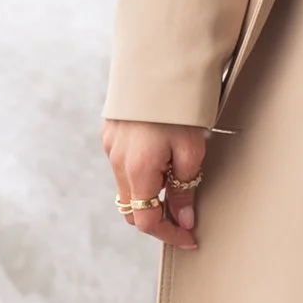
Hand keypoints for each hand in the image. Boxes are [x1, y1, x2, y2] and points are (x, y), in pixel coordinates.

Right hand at [102, 119, 209, 250]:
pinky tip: (160, 161)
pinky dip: (140, 174)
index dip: (169, 235)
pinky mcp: (110, 133)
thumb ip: (184, 189)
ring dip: (148, 195)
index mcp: (138, 170)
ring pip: (126, 187)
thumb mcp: (192, 151)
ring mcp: (110, 146)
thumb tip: (183, 220)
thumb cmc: (181, 107)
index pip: (146, 221)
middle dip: (157, 218)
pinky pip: (122, 165)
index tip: (189, 239)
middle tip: (183, 218)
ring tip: (175, 183)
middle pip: (132, 208)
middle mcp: (117, 161)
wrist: (160, 63)